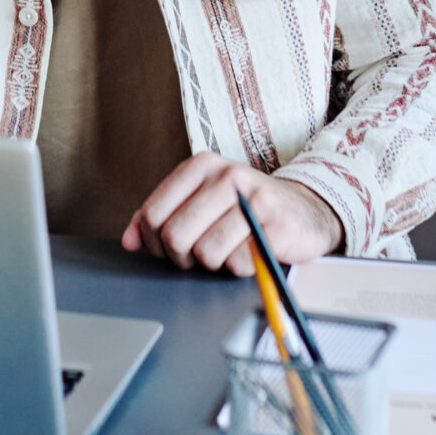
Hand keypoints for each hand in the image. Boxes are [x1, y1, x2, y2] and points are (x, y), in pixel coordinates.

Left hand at [122, 155, 341, 275]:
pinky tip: (250, 253)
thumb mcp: (201, 202)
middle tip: (199, 254)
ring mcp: (254, 199)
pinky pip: (238, 264)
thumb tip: (130, 241)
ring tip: (227, 251)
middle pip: (176, 236)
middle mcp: (227, 176)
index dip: (155, 241)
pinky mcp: (276, 226)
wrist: (305, 212)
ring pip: (205, 253)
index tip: (169, 246)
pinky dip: (240, 268)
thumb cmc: (245, 210)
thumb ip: (162, 217)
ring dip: (213, 264)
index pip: (153, 213)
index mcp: (201, 166)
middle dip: (183, 257)